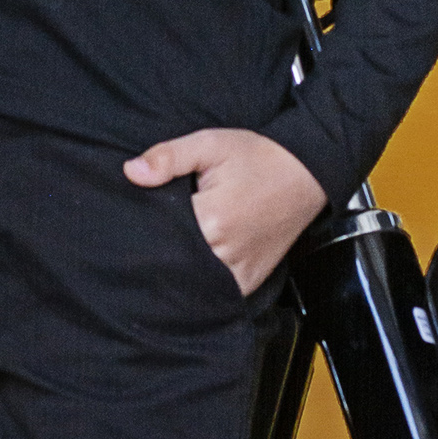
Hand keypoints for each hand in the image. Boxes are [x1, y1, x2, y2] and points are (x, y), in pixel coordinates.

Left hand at [123, 129, 327, 294]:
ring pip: (191, 283)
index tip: (137, 219)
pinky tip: (192, 267)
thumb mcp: (210, 144)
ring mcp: (239, 272)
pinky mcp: (249, 282)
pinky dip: (201, 284)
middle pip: (172, 262)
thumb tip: (131, 172)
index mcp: (211, 219)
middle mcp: (225, 252)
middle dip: (157, 252)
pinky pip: (216, 294)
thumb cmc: (258, 158)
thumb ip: (168, 158)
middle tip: (147, 237)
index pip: (158, 235)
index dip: (144, 227)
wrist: (306, 174)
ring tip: (170, 251)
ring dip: (178, 271)